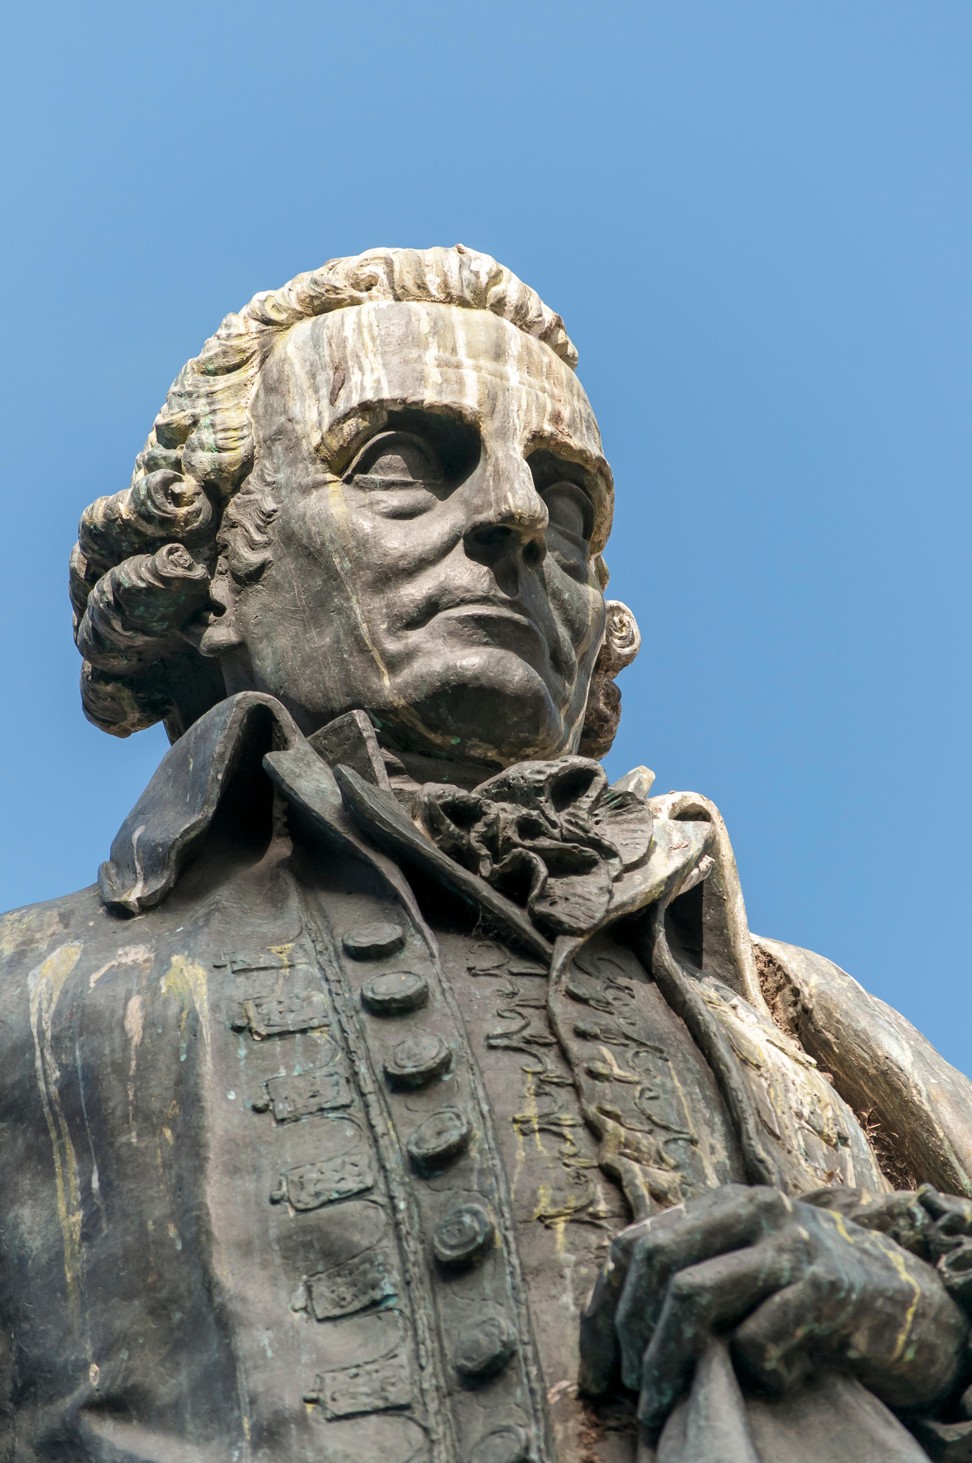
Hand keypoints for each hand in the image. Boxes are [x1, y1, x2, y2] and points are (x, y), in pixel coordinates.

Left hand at [579, 1183, 966, 1430]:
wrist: (911, 1303)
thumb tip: (608, 1328)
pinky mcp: (824, 1289)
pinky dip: (749, 1373)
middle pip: (656, 1262)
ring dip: (667, 1362)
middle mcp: (752, 1208)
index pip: (636, 1243)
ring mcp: (789, 1244)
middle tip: (633, 1391)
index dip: (603, 1309)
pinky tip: (769, 1382)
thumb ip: (692, 1273)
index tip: (595, 1369)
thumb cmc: (812, 1294)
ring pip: (693, 1296)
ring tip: (662, 1403)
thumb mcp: (747, 1267)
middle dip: (629, 1334)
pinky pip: (755, 1340)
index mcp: (723, 1201)